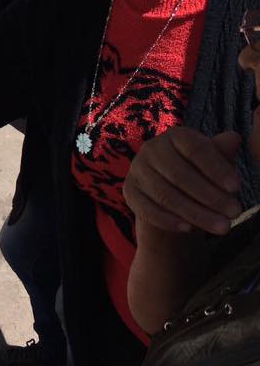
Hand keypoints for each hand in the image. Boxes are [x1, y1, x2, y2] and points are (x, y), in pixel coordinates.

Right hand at [123, 127, 242, 234]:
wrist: (176, 195)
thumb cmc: (201, 174)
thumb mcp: (215, 164)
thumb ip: (222, 153)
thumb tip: (234, 139)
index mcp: (175, 136)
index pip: (195, 149)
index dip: (216, 168)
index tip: (236, 188)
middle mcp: (151, 149)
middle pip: (179, 174)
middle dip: (209, 196)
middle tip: (235, 213)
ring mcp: (137, 170)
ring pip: (164, 194)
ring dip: (194, 213)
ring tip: (221, 226)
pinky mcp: (129, 191)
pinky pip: (146, 209)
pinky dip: (168, 221)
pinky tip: (189, 229)